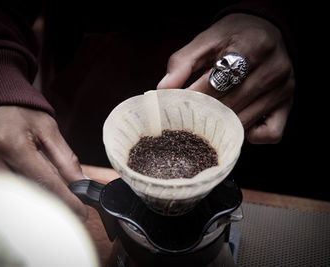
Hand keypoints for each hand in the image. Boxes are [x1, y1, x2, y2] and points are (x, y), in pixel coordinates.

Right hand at [0, 106, 87, 220]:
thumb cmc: (17, 112)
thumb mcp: (47, 128)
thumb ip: (65, 158)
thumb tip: (81, 183)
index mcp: (11, 144)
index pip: (45, 183)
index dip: (67, 201)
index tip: (80, 213)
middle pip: (26, 197)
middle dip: (51, 206)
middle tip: (67, 210)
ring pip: (9, 201)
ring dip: (31, 204)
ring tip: (47, 200)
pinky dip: (12, 199)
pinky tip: (24, 194)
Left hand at [157, 13, 294, 143]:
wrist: (266, 30)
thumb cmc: (232, 37)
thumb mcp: (206, 40)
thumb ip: (182, 62)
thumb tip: (162, 89)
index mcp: (252, 46)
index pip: (217, 82)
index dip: (193, 97)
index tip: (174, 106)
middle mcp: (274, 69)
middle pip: (230, 104)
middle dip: (202, 114)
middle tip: (183, 121)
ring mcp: (283, 90)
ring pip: (245, 121)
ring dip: (221, 127)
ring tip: (203, 124)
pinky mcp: (288, 105)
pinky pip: (270, 134)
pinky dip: (250, 136)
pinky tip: (236, 125)